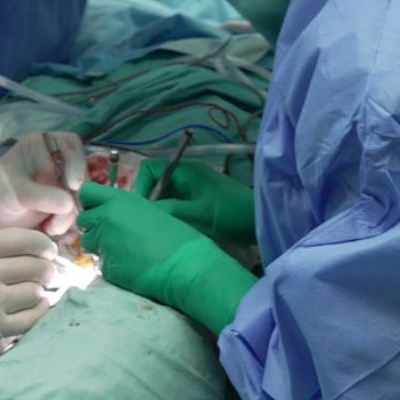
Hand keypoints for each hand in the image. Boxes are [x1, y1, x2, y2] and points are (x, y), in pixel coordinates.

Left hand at [0, 131, 86, 236]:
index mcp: (44, 145)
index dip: (77, 163)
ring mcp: (63, 184)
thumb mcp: (14, 191)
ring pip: (82, 198)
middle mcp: (58, 162)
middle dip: (74, 201)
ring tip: (50, 229)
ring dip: (70, 218)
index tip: (74, 186)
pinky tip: (55, 233)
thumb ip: (40, 195)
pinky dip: (70, 226)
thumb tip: (69, 203)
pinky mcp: (64, 205)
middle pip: (82, 176)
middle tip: (59, 221)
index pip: (71, 145)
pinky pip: (76, 214)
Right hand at [0, 228, 55, 374]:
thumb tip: (41, 248)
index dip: (41, 243)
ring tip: (34, 289)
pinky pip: (32, 317)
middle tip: (47, 271)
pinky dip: (40, 309)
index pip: (19, 239)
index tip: (48, 249)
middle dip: (46, 268)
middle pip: (32, 265)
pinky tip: (36, 305)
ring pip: (34, 291)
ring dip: (40, 290)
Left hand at [77, 182, 256, 334]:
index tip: (101, 209)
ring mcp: (104, 244)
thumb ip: (126, 210)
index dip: (92, 202)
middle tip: (114, 234)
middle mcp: (106, 219)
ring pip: (89, 243)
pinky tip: (131, 267)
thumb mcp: (151, 211)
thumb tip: (115, 215)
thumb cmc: (179, 236)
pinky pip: (101, 264)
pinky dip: (111, 265)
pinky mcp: (107, 268)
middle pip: (84, 220)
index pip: (87, 193)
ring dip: (101, 246)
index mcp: (119, 200)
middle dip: (95, 226)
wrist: (188, 267)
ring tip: (124, 251)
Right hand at [136, 159, 257, 244]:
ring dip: (161, 209)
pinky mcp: (197, 200)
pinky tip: (172, 229)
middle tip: (149, 222)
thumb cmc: (230, 213)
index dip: (140, 187)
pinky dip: (170, 214)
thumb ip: (169, 209)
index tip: (142, 210)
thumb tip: (143, 211)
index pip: (150, 170)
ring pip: (164, 194)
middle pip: (155, 182)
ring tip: (160, 228)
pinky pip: (175, 203)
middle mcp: (185, 174)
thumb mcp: (198, 213)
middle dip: (149, 201)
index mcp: (185, 170)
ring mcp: (192, 187)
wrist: (259, 221)